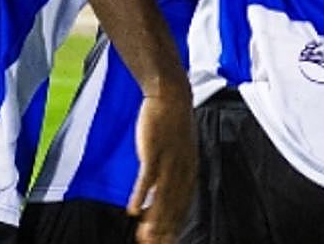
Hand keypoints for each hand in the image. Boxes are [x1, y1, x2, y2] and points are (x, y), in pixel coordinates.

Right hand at [127, 87, 196, 243]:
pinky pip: (147, 178)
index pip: (183, 204)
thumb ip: (176, 170)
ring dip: (153, 219)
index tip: (167, 241)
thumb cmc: (172, 122)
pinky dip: (141, 196)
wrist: (171, 95)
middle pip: (173, 205)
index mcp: (189, 169)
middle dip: (164, 229)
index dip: (174, 224)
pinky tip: (133, 210)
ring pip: (161, 197)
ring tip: (144, 237)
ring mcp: (168, 160)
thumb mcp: (180, 149)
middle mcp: (182, 168)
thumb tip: (164, 188)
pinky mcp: (154, 150)